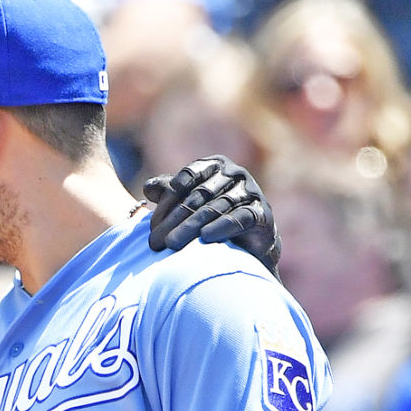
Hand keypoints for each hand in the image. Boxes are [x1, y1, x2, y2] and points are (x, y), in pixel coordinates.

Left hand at [144, 156, 280, 273]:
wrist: (249, 241)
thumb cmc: (212, 218)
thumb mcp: (187, 202)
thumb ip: (168, 192)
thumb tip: (148, 187)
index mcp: (214, 166)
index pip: (186, 178)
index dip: (167, 200)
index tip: (151, 225)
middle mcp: (234, 173)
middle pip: (198, 195)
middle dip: (174, 219)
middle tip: (155, 242)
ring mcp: (250, 191)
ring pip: (216, 207)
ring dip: (191, 226)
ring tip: (171, 244)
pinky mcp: (262, 212)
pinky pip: (240, 217)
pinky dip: (222, 226)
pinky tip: (205, 237)